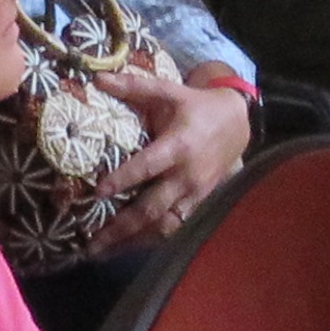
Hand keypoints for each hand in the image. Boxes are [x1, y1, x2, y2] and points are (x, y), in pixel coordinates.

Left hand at [100, 72, 250, 243]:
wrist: (237, 124)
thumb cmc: (196, 107)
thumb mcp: (169, 92)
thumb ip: (135, 87)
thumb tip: (97, 78)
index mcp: (178, 146)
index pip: (148, 166)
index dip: (125, 179)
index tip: (99, 191)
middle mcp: (186, 176)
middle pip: (152, 208)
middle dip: (122, 227)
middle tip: (92, 241)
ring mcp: (194, 195)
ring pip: (162, 226)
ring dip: (132, 242)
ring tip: (102, 252)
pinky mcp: (198, 205)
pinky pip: (173, 228)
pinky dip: (149, 240)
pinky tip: (125, 248)